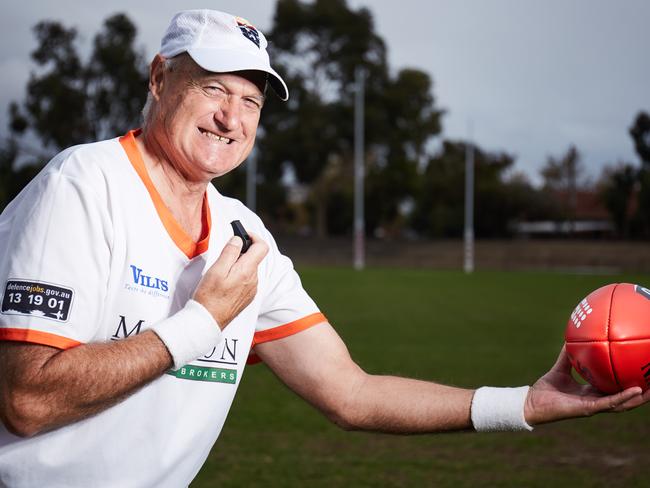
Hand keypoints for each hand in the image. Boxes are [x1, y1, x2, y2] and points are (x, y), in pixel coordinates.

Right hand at [193, 232, 268, 328]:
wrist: (208, 320)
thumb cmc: (209, 296)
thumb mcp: (216, 269)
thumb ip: (230, 252)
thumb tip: (238, 239)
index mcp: (247, 271)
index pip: (262, 247)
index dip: (253, 237)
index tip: (243, 235)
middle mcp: (254, 280)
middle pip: (254, 257)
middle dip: (242, 251)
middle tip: (225, 253)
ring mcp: (252, 289)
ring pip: (250, 269)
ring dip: (239, 265)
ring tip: (222, 270)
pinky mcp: (248, 297)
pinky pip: (247, 280)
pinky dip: (239, 275)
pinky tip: (225, 282)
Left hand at [524, 345, 649, 425]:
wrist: (532, 403)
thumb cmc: (545, 389)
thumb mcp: (560, 368)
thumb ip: (567, 356)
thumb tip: (572, 338)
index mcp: (592, 393)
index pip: (615, 389)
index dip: (629, 383)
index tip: (640, 373)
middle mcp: (596, 401)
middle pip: (625, 399)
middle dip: (641, 393)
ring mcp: (594, 407)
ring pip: (623, 404)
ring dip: (639, 398)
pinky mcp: (588, 409)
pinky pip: (609, 403)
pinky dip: (623, 397)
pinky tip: (635, 390)